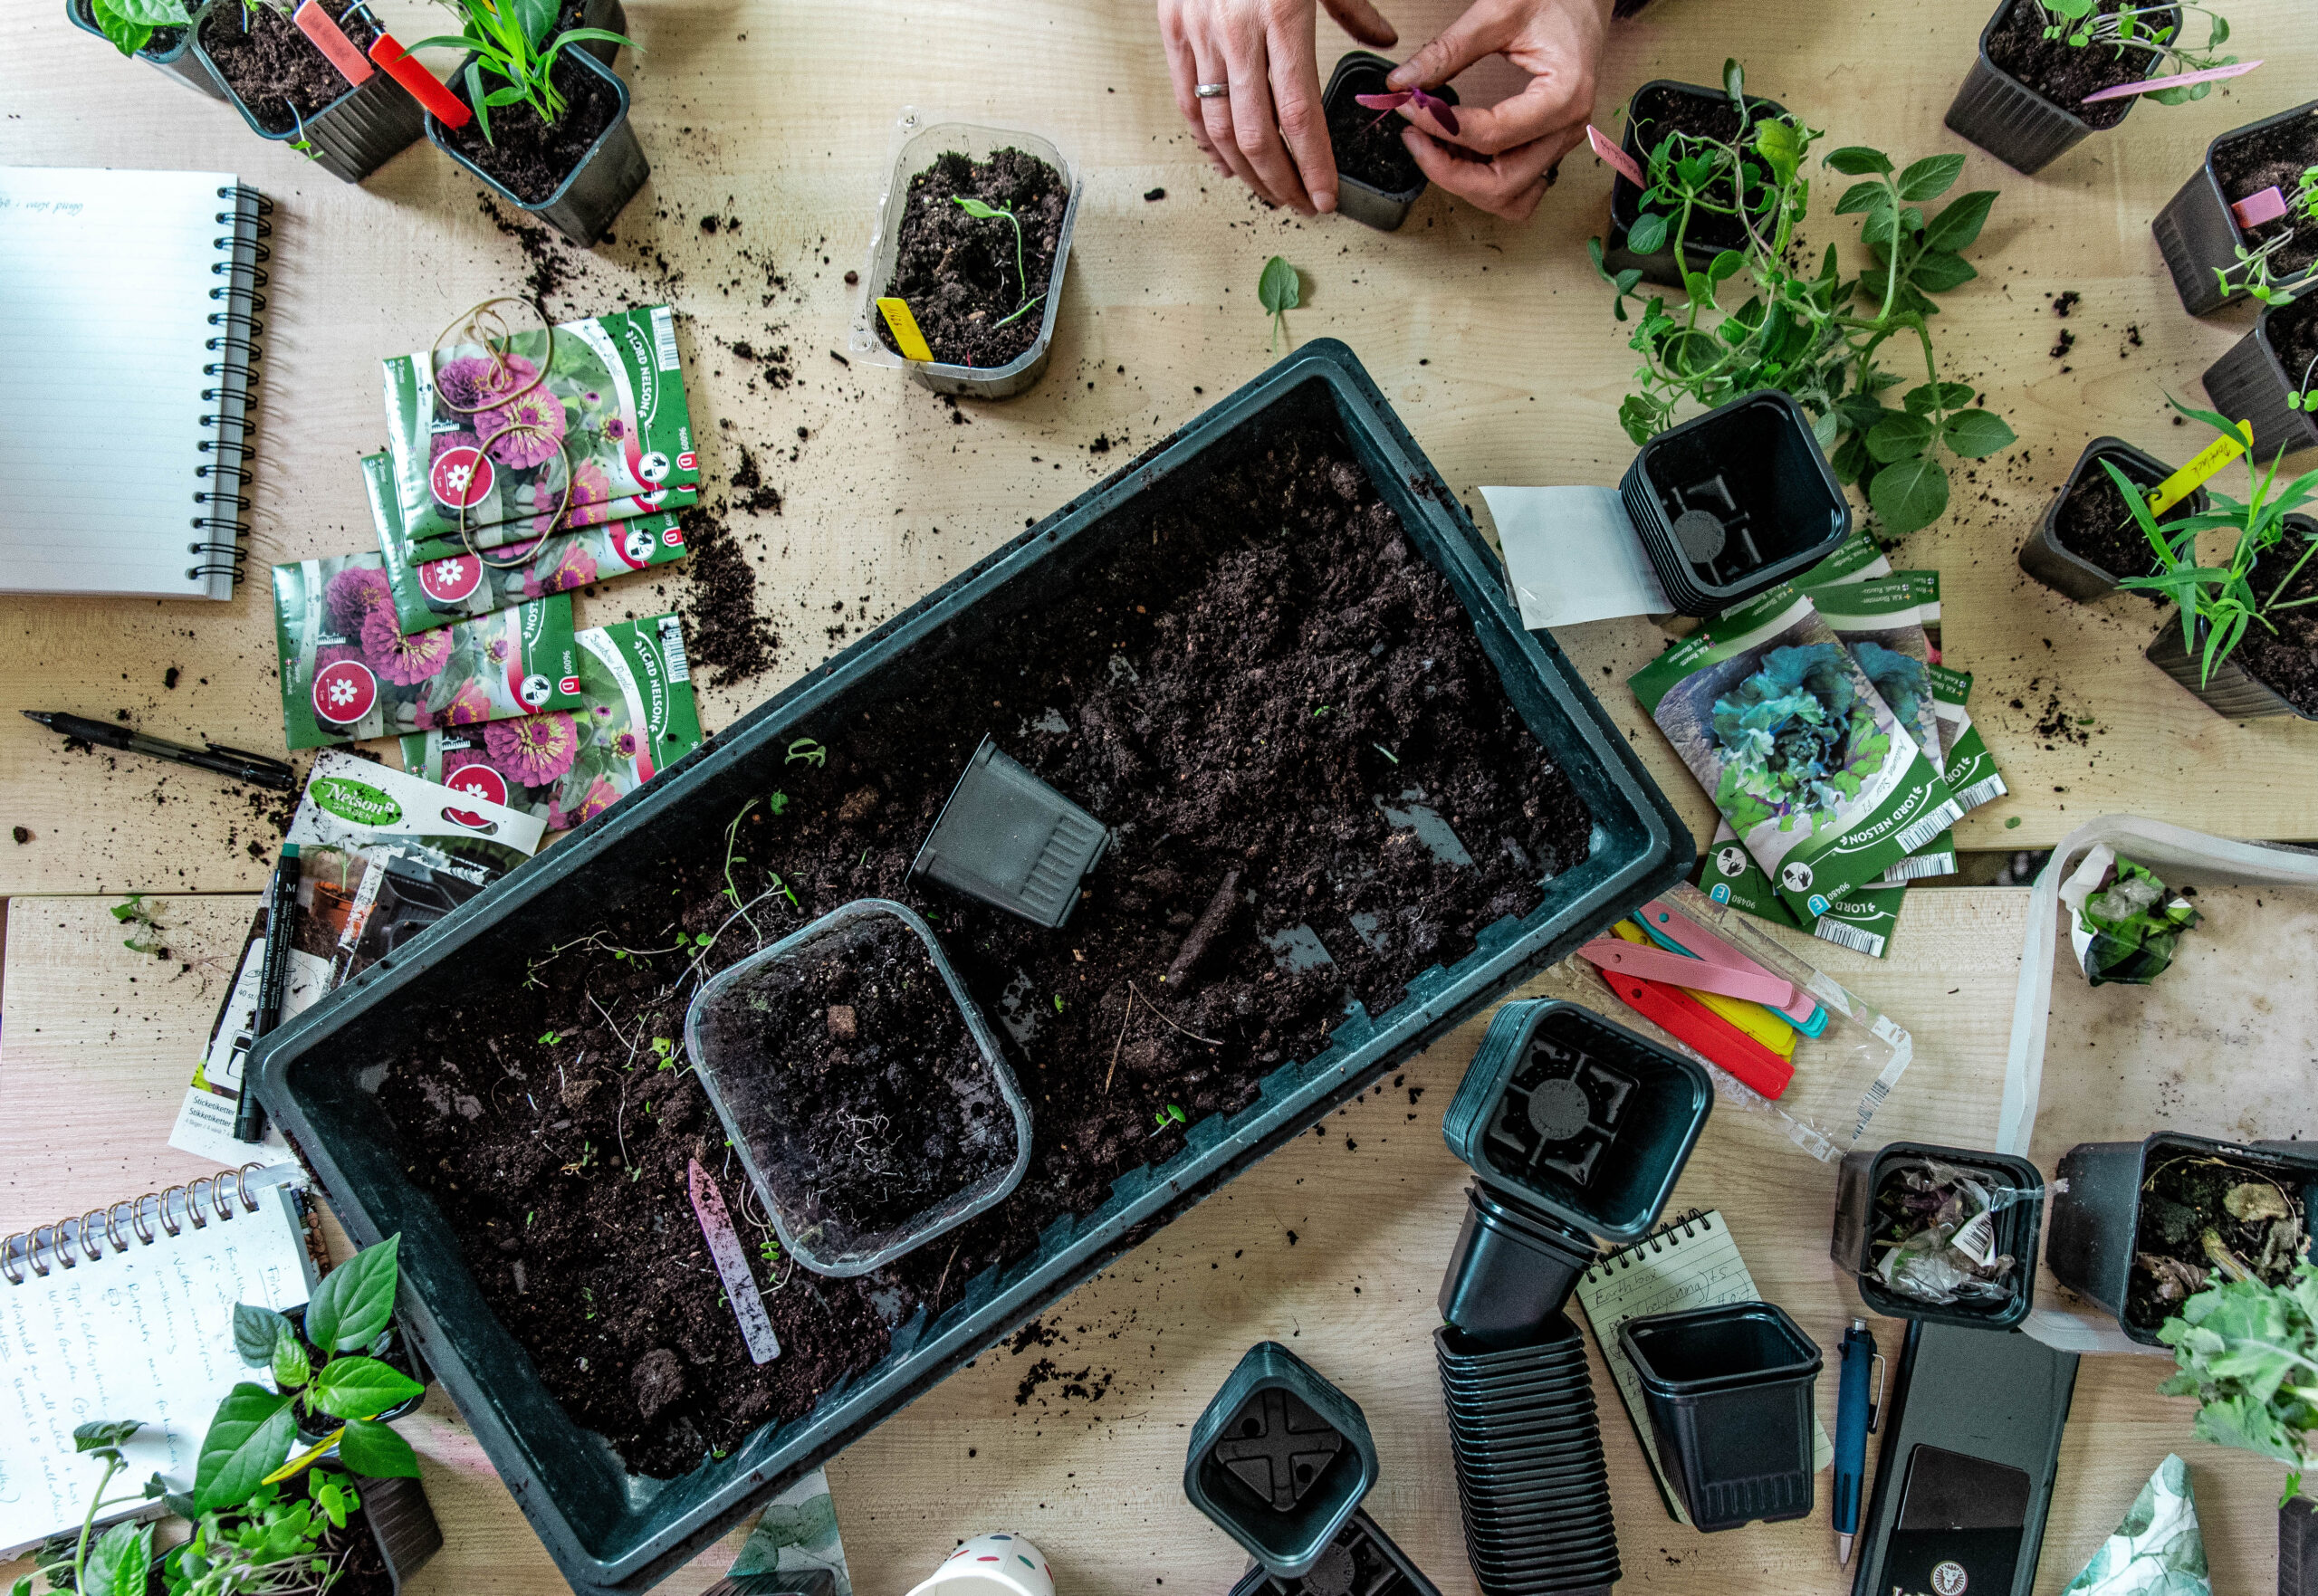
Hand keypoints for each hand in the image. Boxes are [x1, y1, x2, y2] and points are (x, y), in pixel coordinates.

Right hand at [1157, 0, 1399, 215]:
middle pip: (1256, 134)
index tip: (1325, 198)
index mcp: (1281, 17)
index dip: (1312, 166)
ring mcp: (1199, 33)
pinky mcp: (1172, 29)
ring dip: (1246, 171)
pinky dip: (1205, 141)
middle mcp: (1236, 32)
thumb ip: (1353, 9)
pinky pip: (1186, 101)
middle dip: (1281, 181)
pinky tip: (1226, 163)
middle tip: (1300, 205)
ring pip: (1218, 127)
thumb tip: (1384, 46)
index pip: (1299, 115)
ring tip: (1269, 192)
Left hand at [1385, 0, 1611, 220]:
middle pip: (1502, 185)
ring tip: (1433, 147)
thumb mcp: (1499, 11)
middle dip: (1448, 170)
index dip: (1440, 128)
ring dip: (1464, 183)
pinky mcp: (1550, 146)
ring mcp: (1560, 143)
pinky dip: (1481, 182)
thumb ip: (1449, 49)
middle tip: (1414, 137)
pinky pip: (1515, 186)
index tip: (1409, 107)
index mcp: (1564, 95)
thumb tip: (1403, 83)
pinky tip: (1456, 152)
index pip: (1492, 136)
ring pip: (1509, 197)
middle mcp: (1568, 130)